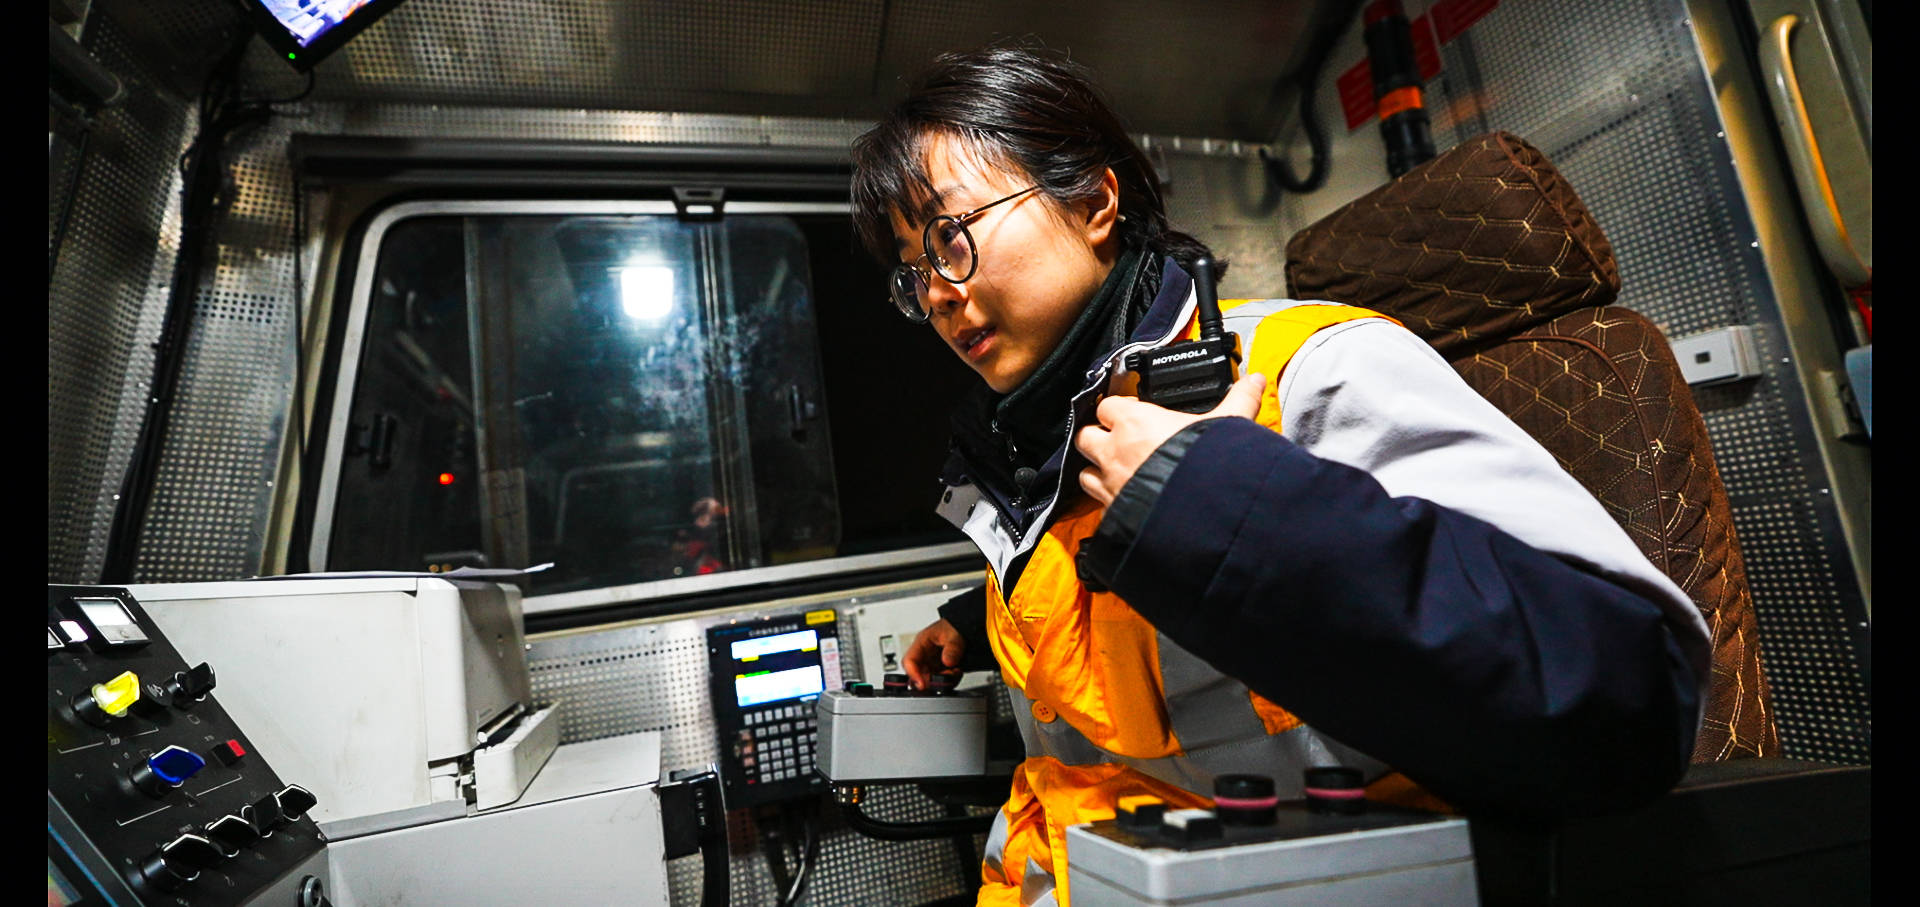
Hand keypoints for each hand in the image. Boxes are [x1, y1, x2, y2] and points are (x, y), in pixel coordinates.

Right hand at [903, 618, 966, 689]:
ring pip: (929, 681)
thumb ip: (952, 649)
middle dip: (932, 680)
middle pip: (918, 675)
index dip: (913, 675)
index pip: (909, 661)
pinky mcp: (939, 670)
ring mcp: (931, 664)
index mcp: (921, 643)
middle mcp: (923, 655)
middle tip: (948, 675)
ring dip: (943, 681)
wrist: (962, 628)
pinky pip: (940, 681)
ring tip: (955, 672)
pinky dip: (949, 680)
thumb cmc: (953, 627)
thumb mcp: (954, 635)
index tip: (922, 685)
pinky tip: (957, 672)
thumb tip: (948, 662)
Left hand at [1074, 372, 1266, 506]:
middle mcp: (1115, 452)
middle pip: (1085, 436)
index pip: (1107, 405)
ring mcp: (1110, 485)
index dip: (1117, 407)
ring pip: (1085, 473)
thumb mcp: (1229, 425)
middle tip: (1118, 440)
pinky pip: (1098, 505)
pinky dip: (1107, 502)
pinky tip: (1126, 502)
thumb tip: (1255, 382)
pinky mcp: (1114, 513)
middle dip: (1097, 437)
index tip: (1131, 411)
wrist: (1203, 517)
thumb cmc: (1207, 467)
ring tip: (1118, 472)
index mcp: (1134, 423)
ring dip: (1097, 471)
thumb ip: (1240, 400)